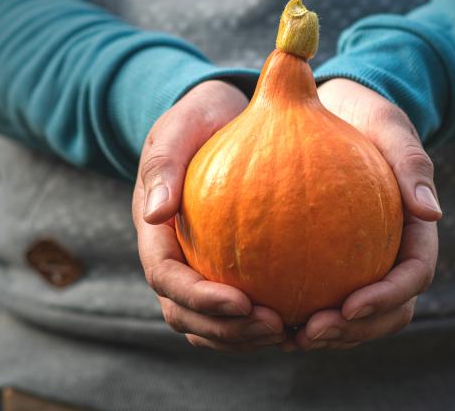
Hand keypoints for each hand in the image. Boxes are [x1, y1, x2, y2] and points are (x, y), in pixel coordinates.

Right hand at [132, 80, 285, 350]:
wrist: (216, 119)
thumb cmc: (198, 121)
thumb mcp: (179, 128)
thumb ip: (164, 164)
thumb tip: (155, 213)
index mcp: (155, 231)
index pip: (165, 277)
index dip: (197, 298)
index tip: (241, 301)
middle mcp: (173, 256)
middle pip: (184, 312)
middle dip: (225, 329)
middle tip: (274, 326)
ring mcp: (197, 265)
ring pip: (210, 321)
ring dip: (243, 336)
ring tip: (289, 331)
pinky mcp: (224, 266)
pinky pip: (238, 306)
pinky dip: (259, 320)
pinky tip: (299, 316)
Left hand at [287, 78, 440, 350]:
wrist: (340, 112)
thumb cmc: (366, 118)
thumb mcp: (389, 127)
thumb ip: (412, 164)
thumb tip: (432, 213)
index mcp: (415, 232)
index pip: (413, 276)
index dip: (387, 299)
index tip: (350, 307)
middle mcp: (392, 255)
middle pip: (387, 311)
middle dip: (354, 331)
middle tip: (310, 333)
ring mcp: (363, 263)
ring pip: (355, 316)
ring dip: (327, 334)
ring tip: (287, 338)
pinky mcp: (332, 262)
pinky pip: (321, 295)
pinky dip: (300, 311)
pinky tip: (266, 315)